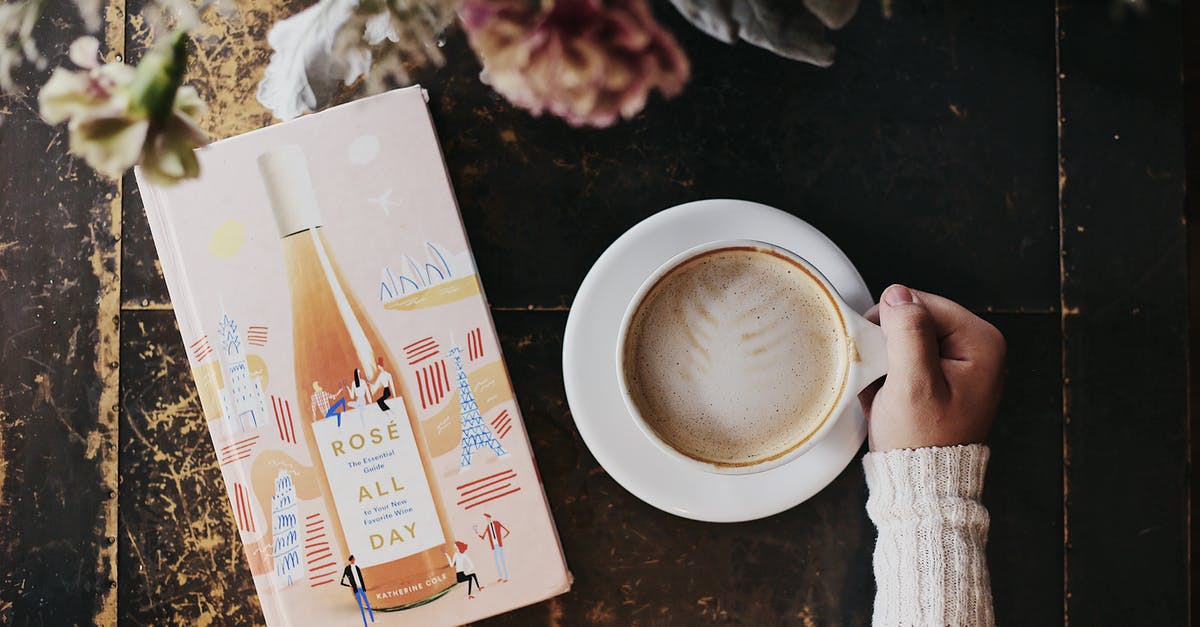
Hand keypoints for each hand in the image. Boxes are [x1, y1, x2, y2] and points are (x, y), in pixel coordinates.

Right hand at [859, 285, 1005, 451]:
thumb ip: (907, 334)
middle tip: (882, 376)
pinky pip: (911, 357)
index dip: (891, 321)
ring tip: (886, 391)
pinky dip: (893, 373)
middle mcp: (980, 348)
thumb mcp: (912, 384)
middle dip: (890, 344)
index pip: (924, 303)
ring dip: (888, 361)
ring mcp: (964, 363)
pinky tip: (890, 396)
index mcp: (982, 343)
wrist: (923, 482)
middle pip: (917, 318)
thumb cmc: (923, 440)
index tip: (876, 351)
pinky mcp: (947, 377)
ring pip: (910, 338)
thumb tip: (898, 294)